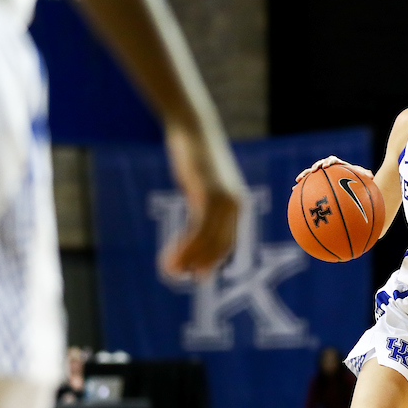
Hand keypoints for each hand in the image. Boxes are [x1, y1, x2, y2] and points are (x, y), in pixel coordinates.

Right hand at [161, 124, 243, 276]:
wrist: (194, 130)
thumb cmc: (197, 157)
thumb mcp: (203, 185)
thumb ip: (204, 204)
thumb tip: (199, 223)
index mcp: (237, 205)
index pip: (228, 242)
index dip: (213, 261)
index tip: (197, 274)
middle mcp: (235, 206)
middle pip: (220, 247)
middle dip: (201, 265)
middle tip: (181, 277)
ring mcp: (223, 201)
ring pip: (208, 242)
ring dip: (188, 260)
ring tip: (170, 272)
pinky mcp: (208, 196)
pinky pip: (197, 230)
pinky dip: (184, 247)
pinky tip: (170, 257)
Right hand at [295, 156, 372, 182]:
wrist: (350, 184)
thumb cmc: (356, 180)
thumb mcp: (361, 178)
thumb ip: (365, 175)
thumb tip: (371, 176)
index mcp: (338, 165)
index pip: (332, 160)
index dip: (329, 162)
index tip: (327, 166)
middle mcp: (328, 169)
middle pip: (319, 164)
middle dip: (316, 167)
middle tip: (314, 170)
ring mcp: (321, 175)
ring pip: (311, 173)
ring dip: (305, 175)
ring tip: (298, 180)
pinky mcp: (316, 182)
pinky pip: (307, 184)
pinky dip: (301, 187)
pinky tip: (293, 192)